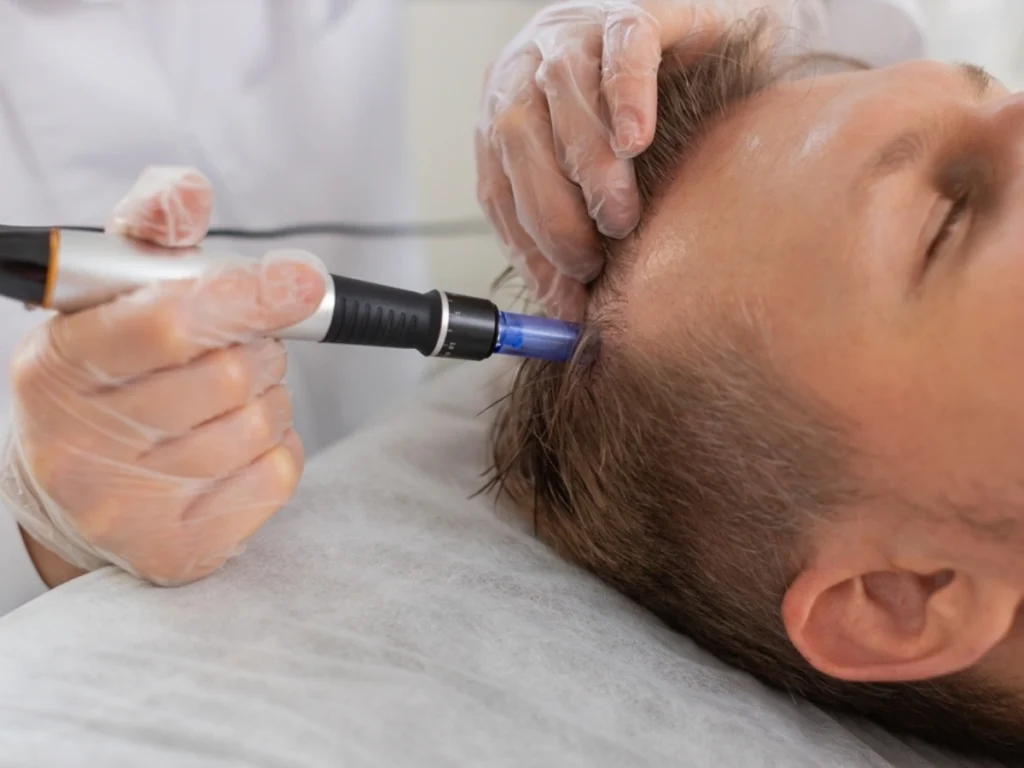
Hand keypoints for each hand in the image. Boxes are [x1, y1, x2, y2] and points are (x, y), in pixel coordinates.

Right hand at [1, 166, 326, 586]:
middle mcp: (80, 446)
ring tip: (226, 400)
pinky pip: (279, 472)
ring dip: (268, 397)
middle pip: (231, 374)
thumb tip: (189, 192)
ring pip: (263, 423)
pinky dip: (277, 446)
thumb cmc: (105, 382)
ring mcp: (127, 507)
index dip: (246, 296)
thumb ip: (150, 237)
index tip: (300, 282)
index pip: (168, 322)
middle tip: (234, 350)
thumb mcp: (107, 300)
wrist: (73, 493)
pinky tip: (236, 445)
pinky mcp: (180, 550)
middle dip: (255, 349)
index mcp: (56, 367)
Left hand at [476, 2, 734, 318]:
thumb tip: (566, 309)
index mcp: (510, 113)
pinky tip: (636, 139)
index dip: (527, 247)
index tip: (563, 295)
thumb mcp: (596, 181)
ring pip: (564, 93)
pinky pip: (624, 45)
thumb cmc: (646, 124)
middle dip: (551, 211)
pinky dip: (626, 94)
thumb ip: (574, 230)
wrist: (705, 39)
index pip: (498, 185)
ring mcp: (579, 33)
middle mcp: (531, 69)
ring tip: (619, 217)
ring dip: (588, 166)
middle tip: (591, 258)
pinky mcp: (635, 11)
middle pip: (517, 139)